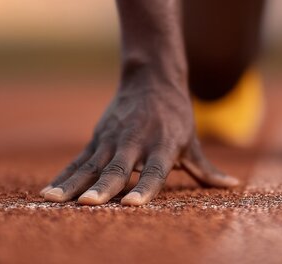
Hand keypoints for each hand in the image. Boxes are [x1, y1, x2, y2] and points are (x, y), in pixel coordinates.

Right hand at [41, 81, 238, 205]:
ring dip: (74, 184)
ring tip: (56, 201)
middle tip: (90, 204)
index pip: (155, 171)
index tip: (133, 204)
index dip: (145, 188)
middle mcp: (136, 142)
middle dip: (104, 188)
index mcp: (163, 145)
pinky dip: (64, 177)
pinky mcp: (96, 139)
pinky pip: (77, 162)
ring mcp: (112, 140)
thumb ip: (207, 169)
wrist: (151, 77)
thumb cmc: (177, 115)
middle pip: (119, 169)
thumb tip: (233, 186)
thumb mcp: (192, 140)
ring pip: (92, 166)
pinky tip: (49, 193)